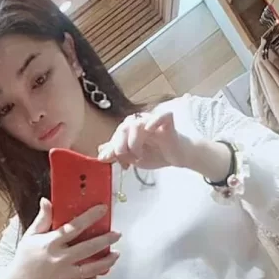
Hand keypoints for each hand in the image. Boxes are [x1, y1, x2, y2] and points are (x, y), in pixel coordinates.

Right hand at [0, 198, 119, 278]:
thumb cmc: (25, 258)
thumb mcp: (30, 236)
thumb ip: (42, 219)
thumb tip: (47, 200)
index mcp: (51, 243)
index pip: (74, 227)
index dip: (90, 217)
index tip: (103, 209)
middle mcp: (60, 259)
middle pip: (88, 248)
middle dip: (105, 240)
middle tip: (117, 234)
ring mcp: (65, 275)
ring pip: (92, 268)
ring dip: (106, 261)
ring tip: (116, 254)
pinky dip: (94, 277)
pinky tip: (99, 271)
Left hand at [98, 111, 232, 181]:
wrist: (179, 156)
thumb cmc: (157, 153)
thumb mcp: (134, 157)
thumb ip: (118, 154)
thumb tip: (99, 153)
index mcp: (131, 128)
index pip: (117, 134)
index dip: (112, 148)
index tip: (110, 161)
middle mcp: (140, 121)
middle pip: (124, 127)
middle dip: (120, 145)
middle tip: (124, 159)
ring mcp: (153, 120)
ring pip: (138, 124)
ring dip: (134, 141)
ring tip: (139, 155)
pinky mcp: (167, 120)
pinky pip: (160, 117)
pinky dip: (153, 122)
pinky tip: (149, 130)